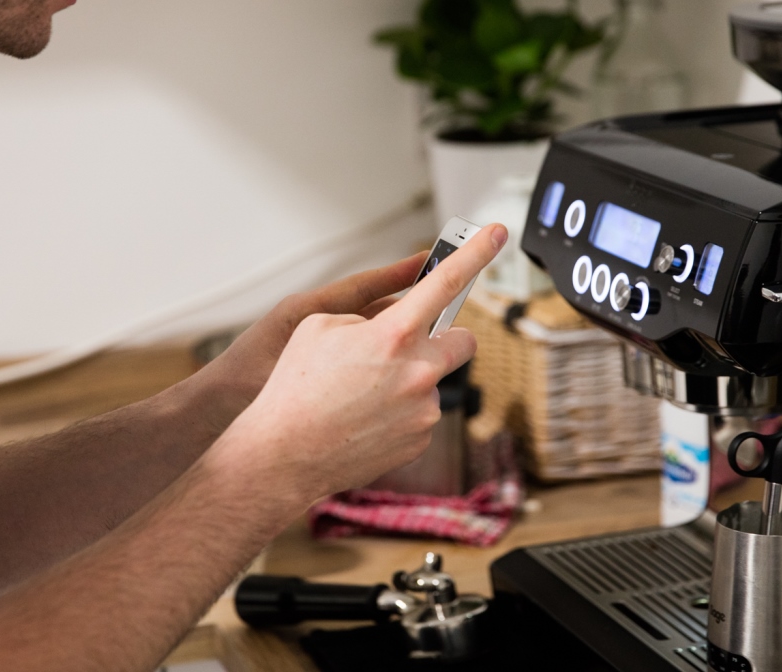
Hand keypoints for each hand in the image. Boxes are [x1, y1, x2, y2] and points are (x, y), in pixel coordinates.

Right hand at [219, 224, 507, 502]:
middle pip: (464, 341)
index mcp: (394, 334)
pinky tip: (366, 419)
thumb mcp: (319, 326)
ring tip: (363, 395)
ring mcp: (423, 409)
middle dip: (447, 338)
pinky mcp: (420, 438)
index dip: (475, 253)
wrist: (284, 456)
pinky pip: (421, 414)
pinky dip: (401, 412)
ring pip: (434, 381)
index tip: (497, 233)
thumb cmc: (295, 388)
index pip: (446, 282)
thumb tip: (393, 323)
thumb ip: (367, 315)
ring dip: (411, 381)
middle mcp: (418, 371)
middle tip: (416, 343)